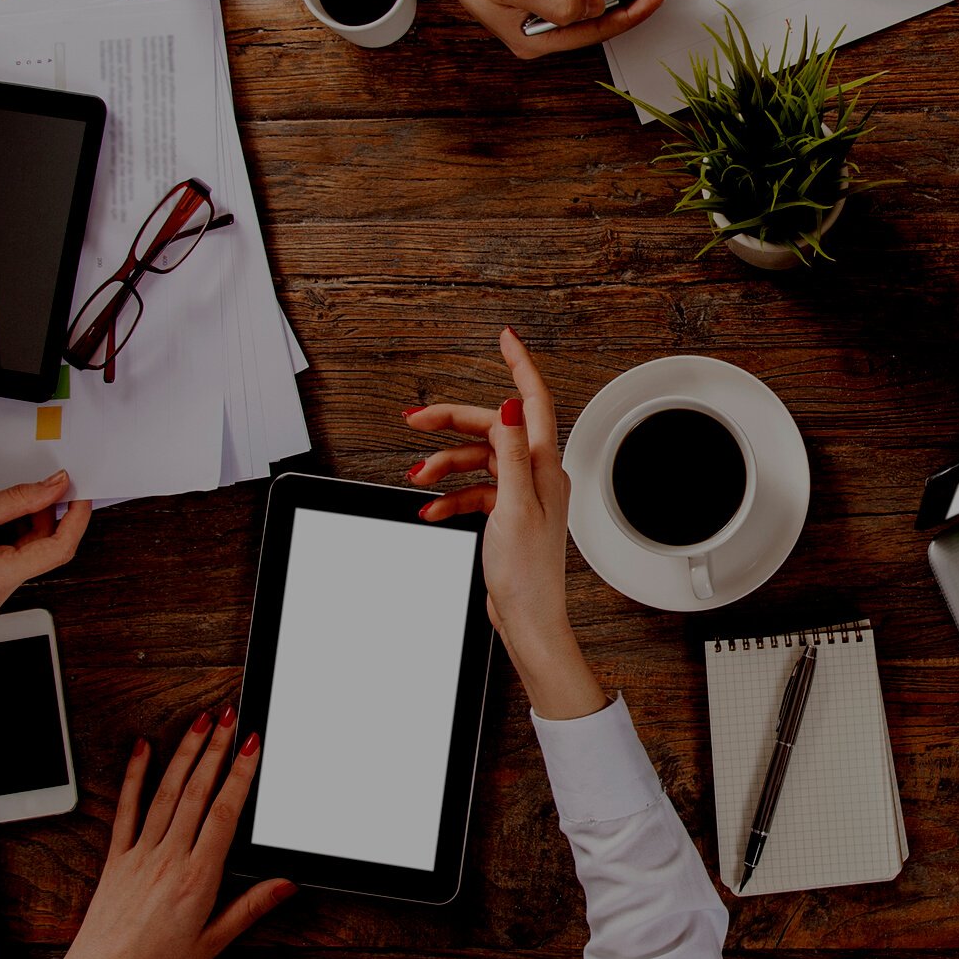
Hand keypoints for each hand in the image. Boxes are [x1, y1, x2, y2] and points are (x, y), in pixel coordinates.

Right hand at [0, 471, 92, 618]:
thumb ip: (18, 500)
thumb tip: (54, 488)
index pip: (57, 551)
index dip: (75, 520)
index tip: (81, 495)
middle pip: (41, 555)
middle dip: (48, 520)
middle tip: (47, 487)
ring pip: (25, 559)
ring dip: (27, 529)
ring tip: (7, 504)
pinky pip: (7, 565)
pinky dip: (10, 541)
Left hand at [43, 709, 293, 958]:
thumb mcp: (213, 943)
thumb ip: (249, 909)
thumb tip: (286, 884)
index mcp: (197, 879)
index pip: (224, 814)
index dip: (240, 774)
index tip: (252, 744)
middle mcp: (168, 859)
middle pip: (197, 793)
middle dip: (216, 749)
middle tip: (230, 717)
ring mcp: (139, 854)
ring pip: (166, 793)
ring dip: (185, 753)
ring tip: (200, 723)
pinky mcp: (116, 858)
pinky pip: (125, 810)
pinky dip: (133, 777)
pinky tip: (142, 750)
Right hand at [401, 329, 603, 719]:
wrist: (527, 619)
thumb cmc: (528, 573)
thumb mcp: (516, 508)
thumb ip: (512, 455)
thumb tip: (510, 407)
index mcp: (544, 466)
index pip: (533, 401)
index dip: (519, 365)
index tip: (505, 338)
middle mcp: (536, 474)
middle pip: (491, 429)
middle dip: (451, 423)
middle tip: (414, 420)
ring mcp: (521, 494)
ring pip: (477, 461)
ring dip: (444, 467)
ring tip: (418, 478)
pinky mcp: (506, 514)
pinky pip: (473, 492)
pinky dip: (450, 497)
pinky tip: (432, 509)